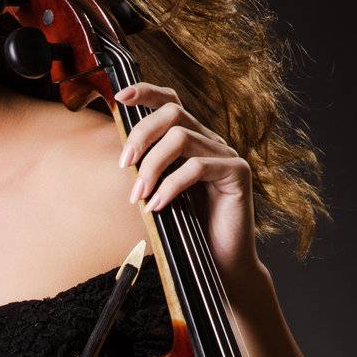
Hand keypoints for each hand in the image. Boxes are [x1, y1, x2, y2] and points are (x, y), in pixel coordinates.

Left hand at [116, 81, 262, 296]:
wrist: (220, 264)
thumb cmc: (188, 230)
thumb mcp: (161, 193)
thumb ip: (149, 171)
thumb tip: (122, 155)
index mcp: (193, 141)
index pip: (171, 103)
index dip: (146, 93)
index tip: (119, 97)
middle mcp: (211, 142)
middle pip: (174, 113)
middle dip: (142, 134)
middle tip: (124, 164)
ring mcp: (226, 156)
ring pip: (182, 138)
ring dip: (152, 166)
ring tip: (138, 195)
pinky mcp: (237, 174)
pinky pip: (197, 167)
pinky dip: (170, 186)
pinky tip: (157, 206)